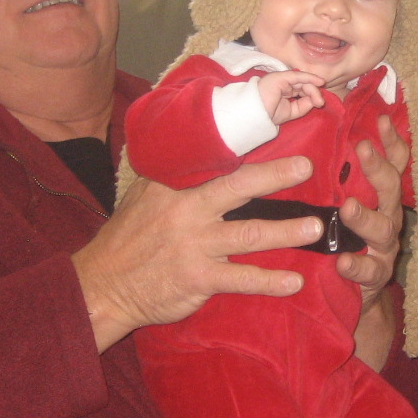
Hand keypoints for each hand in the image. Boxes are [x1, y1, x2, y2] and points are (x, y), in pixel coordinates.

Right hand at [72, 156, 322, 350]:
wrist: (102, 285)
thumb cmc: (128, 238)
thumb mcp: (144, 196)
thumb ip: (175, 176)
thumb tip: (202, 152)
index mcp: (176, 186)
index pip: (217, 162)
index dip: (248, 149)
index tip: (278, 132)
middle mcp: (188, 210)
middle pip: (239, 188)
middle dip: (276, 177)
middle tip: (307, 168)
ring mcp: (195, 245)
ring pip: (250, 234)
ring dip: (286, 231)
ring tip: (314, 228)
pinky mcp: (199, 278)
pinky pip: (241, 279)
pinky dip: (270, 282)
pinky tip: (294, 282)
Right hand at [258, 69, 325, 124]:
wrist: (254, 115)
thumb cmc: (268, 114)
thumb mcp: (290, 112)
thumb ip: (302, 106)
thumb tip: (315, 100)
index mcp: (284, 91)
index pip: (301, 90)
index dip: (311, 95)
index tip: (319, 103)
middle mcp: (284, 83)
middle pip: (303, 85)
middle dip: (314, 93)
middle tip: (321, 103)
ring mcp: (282, 79)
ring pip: (302, 81)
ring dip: (313, 90)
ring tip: (319, 100)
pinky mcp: (281, 77)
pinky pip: (298, 76)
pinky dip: (310, 78)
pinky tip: (319, 82)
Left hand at [338, 115, 408, 370]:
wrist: (355, 293)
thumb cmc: (344, 239)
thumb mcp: (344, 206)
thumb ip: (340, 181)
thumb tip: (315, 142)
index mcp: (381, 197)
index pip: (394, 164)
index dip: (392, 142)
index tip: (382, 119)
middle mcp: (388, 217)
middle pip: (390, 189)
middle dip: (378, 168)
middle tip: (362, 149)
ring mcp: (385, 248)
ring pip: (382, 229)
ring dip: (365, 217)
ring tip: (348, 208)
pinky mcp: (376, 276)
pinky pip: (369, 269)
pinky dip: (356, 265)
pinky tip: (343, 262)